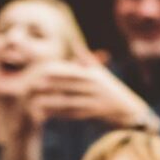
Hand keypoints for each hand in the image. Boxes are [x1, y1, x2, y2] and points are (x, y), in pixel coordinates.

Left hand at [27, 56, 149, 127]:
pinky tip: (47, 114)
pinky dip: (59, 114)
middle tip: (32, 85)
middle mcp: (93, 88)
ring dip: (51, 102)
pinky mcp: (91, 115)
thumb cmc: (111, 90)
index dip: (56, 72)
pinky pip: (72, 114)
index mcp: (93, 75)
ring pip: (68, 102)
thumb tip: (74, 44)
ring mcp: (92, 102)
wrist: (128, 111)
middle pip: (67, 86)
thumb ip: (86, 59)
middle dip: (50, 86)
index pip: (72, 72)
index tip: (41, 71)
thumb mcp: (100, 73)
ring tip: (36, 102)